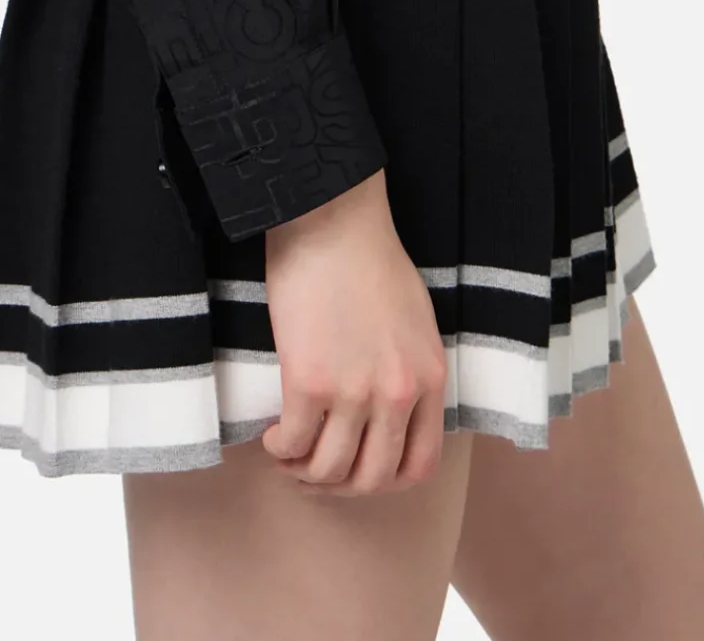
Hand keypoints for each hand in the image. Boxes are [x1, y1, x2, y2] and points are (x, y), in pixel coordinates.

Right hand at [257, 167, 448, 493]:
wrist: (332, 218)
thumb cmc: (370, 257)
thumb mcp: (416, 322)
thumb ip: (410, 370)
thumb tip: (389, 411)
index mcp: (429, 378)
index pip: (419, 465)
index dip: (384, 481)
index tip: (358, 470)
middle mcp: (398, 394)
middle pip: (372, 477)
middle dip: (340, 484)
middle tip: (316, 468)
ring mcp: (354, 391)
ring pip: (330, 470)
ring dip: (305, 472)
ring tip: (289, 454)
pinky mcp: (309, 380)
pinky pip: (295, 443)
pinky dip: (281, 449)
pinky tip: (274, 436)